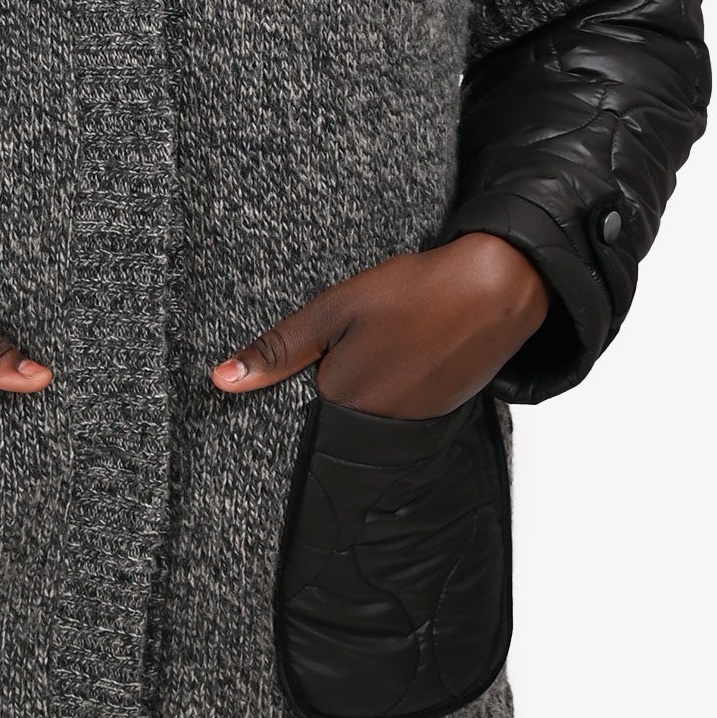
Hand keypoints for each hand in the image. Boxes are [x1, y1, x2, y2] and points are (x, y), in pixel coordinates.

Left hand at [209, 232, 550, 417]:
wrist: (495, 289)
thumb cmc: (412, 293)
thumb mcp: (334, 310)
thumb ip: (278, 348)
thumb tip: (220, 381)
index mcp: (343, 402)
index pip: (298, 413)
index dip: (297, 385)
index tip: (305, 364)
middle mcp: (377, 428)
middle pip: (333, 421)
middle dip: (330, 393)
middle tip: (355, 346)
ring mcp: (413, 426)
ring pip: (367, 419)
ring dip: (364, 393)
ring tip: (382, 348)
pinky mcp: (438, 417)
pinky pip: (399, 415)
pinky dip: (394, 391)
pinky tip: (404, 354)